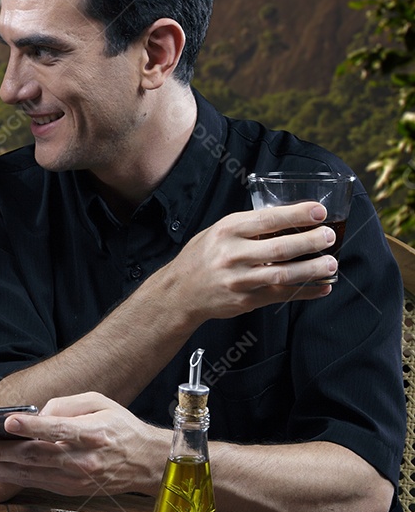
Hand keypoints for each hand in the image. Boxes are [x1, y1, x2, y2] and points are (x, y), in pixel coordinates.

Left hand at [0, 393, 166, 495]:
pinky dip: (11, 477)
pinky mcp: (69, 490)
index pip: (58, 430)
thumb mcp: (99, 402)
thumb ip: (66, 405)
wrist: (145, 463)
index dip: (32, 426)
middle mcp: (82, 460)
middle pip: (36, 456)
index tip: (8, 421)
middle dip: (0, 451)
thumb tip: (38, 414)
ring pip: (30, 474)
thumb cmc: (121, 427)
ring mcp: (75, 479)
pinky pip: (35, 483)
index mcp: (92, 434)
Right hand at [153, 201, 335, 324]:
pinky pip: (281, 295)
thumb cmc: (201, 258)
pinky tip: (322, 286)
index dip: (297, 214)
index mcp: (226, 231)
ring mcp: (239, 279)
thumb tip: (287, 218)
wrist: (179, 292)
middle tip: (329, 236)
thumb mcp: (217, 232)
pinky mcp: (245, 299)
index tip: (319, 212)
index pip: (267, 219)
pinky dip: (305, 292)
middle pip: (279, 248)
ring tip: (331, 263)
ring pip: (282, 274)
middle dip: (310, 241)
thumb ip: (247, 227)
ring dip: (312, 269)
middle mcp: (232, 255)